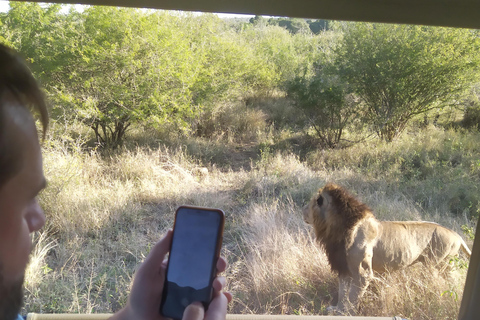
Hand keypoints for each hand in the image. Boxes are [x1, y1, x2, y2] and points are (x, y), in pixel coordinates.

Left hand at [111, 230, 231, 319]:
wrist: (140, 319)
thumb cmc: (141, 294)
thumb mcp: (147, 270)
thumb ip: (158, 251)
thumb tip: (171, 230)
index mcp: (181, 268)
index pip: (198, 256)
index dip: (209, 251)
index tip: (215, 249)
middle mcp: (191, 280)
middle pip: (211, 269)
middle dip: (219, 265)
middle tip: (219, 265)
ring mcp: (195, 295)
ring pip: (215, 285)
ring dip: (221, 282)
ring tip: (217, 285)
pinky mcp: (197, 310)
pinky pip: (214, 305)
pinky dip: (224, 300)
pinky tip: (226, 297)